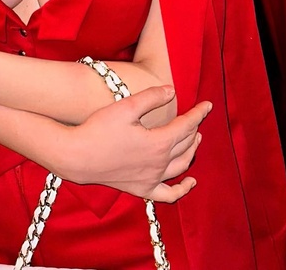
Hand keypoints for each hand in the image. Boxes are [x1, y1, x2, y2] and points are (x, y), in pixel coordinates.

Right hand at [59, 86, 211, 202]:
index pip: (186, 125)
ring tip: (195, 139)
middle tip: (197, 117)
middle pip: (186, 144)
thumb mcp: (126, 106)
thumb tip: (172, 91)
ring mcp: (151, 179)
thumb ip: (152, 97)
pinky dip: (182, 189)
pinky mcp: (141, 190)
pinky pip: (168, 194)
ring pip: (181, 166)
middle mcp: (160, 164)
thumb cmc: (99, 128)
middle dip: (194, 129)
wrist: (78, 157)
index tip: (207, 104)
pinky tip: (190, 183)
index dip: (199, 113)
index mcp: (159, 142)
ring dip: (191, 151)